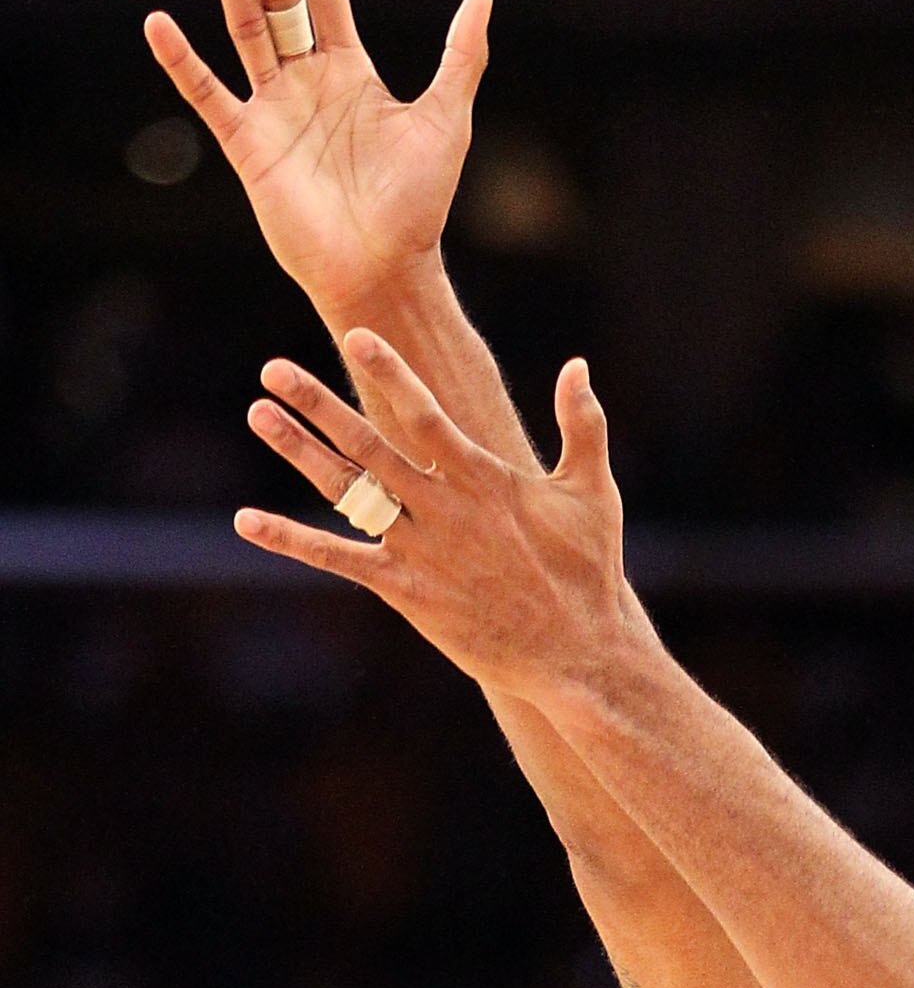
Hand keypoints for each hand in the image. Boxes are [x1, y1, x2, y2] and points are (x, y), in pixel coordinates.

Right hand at [143, 0, 488, 319]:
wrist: (385, 271)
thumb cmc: (419, 206)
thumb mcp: (446, 120)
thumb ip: (461, 56)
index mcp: (352, 72)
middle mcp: (308, 84)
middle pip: (282, 3)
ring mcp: (275, 112)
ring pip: (245, 33)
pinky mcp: (249, 146)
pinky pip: (208, 96)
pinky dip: (183, 63)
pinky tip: (159, 24)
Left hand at [238, 333, 644, 703]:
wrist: (576, 652)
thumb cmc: (587, 571)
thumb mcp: (592, 491)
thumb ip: (582, 423)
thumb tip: (577, 364)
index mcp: (483, 476)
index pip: (424, 412)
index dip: (388, 372)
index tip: (355, 335)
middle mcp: (443, 507)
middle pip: (368, 443)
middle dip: (318, 402)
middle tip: (273, 368)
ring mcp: (420, 549)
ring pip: (347, 491)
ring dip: (299, 451)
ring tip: (259, 413)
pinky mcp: (406, 591)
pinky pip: (337, 559)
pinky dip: (290, 540)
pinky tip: (247, 520)